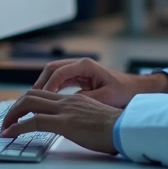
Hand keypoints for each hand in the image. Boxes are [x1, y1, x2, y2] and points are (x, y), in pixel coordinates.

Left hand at [0, 90, 121, 154]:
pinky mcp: (63, 122)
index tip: (20, 113)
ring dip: (12, 115)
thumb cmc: (115, 127)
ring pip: (28, 103)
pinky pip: (33, 121)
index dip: (27, 101)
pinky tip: (9, 134)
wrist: (125, 128)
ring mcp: (64, 110)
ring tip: (5, 128)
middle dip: (15, 107)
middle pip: (31, 95)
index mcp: (74, 99)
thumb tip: (77, 127)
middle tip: (7, 120)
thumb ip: (82, 117)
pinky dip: (16, 127)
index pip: (44, 93)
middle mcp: (66, 100)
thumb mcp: (95, 117)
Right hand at [31, 57, 167, 107]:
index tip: (41, 100)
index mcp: (85, 65)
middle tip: (31, 100)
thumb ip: (84, 100)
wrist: (136, 89)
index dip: (47, 86)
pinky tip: (46, 100)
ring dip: (43, 85)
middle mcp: (80, 64)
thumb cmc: (124, 92)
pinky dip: (51, 88)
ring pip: (53, 74)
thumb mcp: (104, 98)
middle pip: (51, 69)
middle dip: (40, 83)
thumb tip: (64, 104)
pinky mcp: (79, 77)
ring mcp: (79, 70)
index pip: (58, 72)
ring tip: (34, 101)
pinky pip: (59, 80)